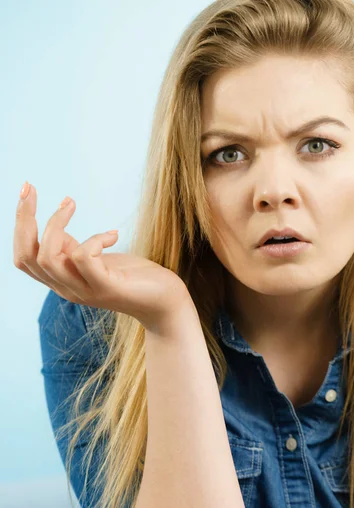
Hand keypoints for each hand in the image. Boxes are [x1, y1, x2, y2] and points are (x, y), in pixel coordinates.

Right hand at [13, 183, 192, 333]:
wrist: (165, 304)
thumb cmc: (132, 277)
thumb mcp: (96, 258)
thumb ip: (72, 249)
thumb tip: (57, 227)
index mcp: (61, 280)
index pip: (23, 257)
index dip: (19, 224)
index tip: (27, 192)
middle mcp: (67, 288)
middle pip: (27, 256)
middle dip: (24, 218)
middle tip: (32, 189)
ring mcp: (86, 290)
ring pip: (48, 257)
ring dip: (56, 222)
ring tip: (71, 202)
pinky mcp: (107, 287)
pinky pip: (84, 257)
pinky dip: (95, 238)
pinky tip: (113, 235)